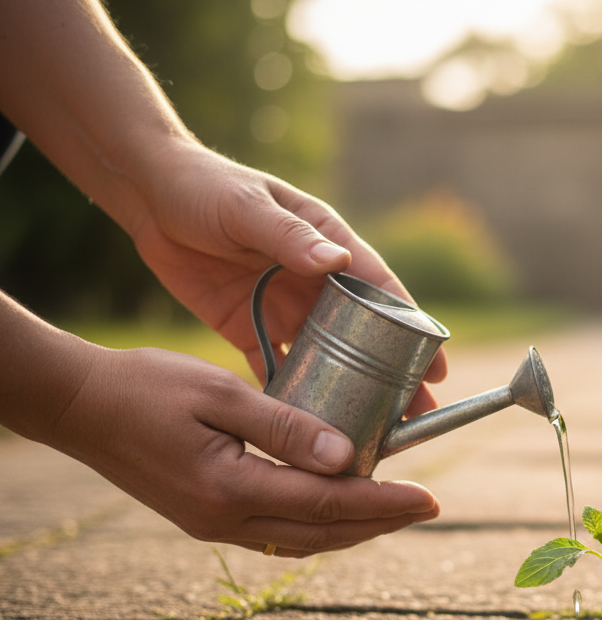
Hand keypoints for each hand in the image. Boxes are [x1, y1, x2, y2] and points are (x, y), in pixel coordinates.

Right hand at [51, 343, 439, 556]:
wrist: (77, 407)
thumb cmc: (145, 387)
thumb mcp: (220, 392)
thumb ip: (285, 426)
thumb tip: (350, 457)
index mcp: (231, 489)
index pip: (329, 503)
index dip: (385, 502)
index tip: (430, 497)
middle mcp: (225, 520)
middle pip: (324, 534)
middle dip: (381, 522)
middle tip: (428, 507)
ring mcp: (213, 526)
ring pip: (302, 540)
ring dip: (353, 529)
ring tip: (395, 509)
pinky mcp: (206, 519)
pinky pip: (278, 532)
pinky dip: (318, 524)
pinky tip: (338, 508)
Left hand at [127, 142, 445, 413]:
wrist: (149, 194)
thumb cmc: (205, 186)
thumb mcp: (247, 208)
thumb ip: (288, 236)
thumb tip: (336, 262)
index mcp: (326, 244)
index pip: (380, 292)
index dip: (412, 331)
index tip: (435, 368)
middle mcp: (314, 281)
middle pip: (365, 336)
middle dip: (392, 376)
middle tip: (414, 418)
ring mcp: (284, 307)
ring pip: (328, 358)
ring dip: (349, 392)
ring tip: (371, 433)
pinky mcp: (249, 327)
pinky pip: (277, 368)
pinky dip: (293, 396)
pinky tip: (307, 429)